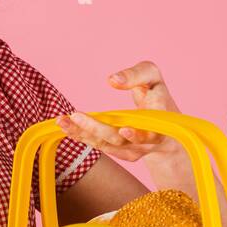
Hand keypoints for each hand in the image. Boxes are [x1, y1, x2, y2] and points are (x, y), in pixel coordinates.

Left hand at [56, 60, 185, 161]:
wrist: (164, 125)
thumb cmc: (156, 94)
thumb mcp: (152, 77)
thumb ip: (136, 74)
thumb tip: (113, 80)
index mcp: (161, 121)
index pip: (151, 133)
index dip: (138, 135)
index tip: (124, 130)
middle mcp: (147, 141)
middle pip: (120, 140)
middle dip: (98, 129)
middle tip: (77, 116)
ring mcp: (133, 149)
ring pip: (106, 144)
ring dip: (83, 133)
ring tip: (62, 121)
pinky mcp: (120, 152)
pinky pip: (99, 145)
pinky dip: (81, 135)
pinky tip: (65, 126)